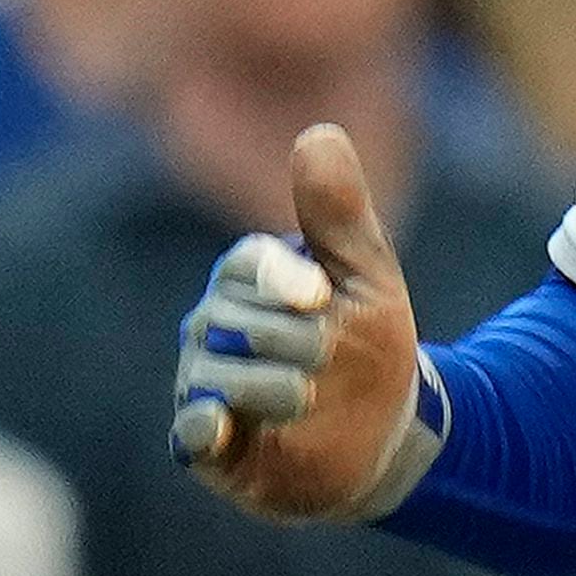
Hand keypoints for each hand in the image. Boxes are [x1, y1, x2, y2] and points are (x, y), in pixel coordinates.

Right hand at [170, 125, 430, 520]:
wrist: (386, 435)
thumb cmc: (371, 345)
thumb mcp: (369, 278)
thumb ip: (340, 213)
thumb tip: (318, 133)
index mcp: (250, 279)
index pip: (246, 264)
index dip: (281, 277)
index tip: (320, 296)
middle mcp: (214, 326)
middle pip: (238, 322)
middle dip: (300, 343)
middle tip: (336, 359)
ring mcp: (204, 382)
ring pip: (220, 375)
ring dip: (276, 388)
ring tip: (311, 399)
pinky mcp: (206, 442)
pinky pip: (189, 430)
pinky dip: (201, 426)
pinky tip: (220, 425)